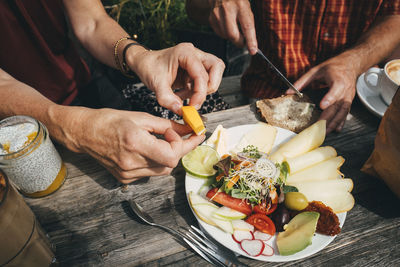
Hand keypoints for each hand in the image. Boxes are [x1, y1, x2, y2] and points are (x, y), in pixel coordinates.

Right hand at [67, 108, 204, 182]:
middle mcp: (131, 162)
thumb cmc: (109, 120)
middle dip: (179, 150)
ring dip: (169, 156)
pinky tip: (151, 150)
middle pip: (170, 164)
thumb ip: (166, 126)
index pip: (172, 155)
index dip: (186, 145)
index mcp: (135, 143)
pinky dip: (156, 162)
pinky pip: (150, 173)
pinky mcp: (125, 179)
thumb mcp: (141, 117)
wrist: (84, 133)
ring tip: (164, 141)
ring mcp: (127, 173)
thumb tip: (187, 129)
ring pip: (162, 171)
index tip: (193, 135)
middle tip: (180, 135)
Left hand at [129, 43, 224, 114]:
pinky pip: (204, 80)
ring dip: (203, 89)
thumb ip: (167, 99)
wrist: (143, 63)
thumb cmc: (148, 67)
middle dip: (209, 87)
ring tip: (186, 96)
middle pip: (216, 67)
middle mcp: (194, 53)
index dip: (200, 92)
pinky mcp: (194, 69)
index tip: (193, 106)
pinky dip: (196, 91)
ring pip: (213, 74)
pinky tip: (183, 94)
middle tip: (197, 100)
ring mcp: (196, 60)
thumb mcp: (156, 84)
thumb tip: (180, 110)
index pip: (202, 73)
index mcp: (185, 52)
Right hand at [208, 0, 256, 54]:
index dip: (250, 40)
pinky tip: (227, 26)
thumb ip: (248, 24)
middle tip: (244, 43)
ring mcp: (217, 14)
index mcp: (241, 6)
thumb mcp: (246, 8)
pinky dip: (225, 34)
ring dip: (232, 38)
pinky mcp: (211, 18)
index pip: (247, 27)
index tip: (253, 51)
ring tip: (235, 30)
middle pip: (232, 35)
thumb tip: (250, 42)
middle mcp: (228, 10)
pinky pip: (220, 33)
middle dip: (239, 42)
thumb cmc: (237, 2)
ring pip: (226, 36)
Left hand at [287, 55, 356, 133]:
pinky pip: (346, 112)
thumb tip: (288, 92)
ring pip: (342, 111)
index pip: (335, 90)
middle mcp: (345, 90)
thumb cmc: (333, 66)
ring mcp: (348, 96)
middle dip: (328, 117)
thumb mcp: (316, 71)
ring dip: (335, 123)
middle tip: (319, 127)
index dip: (329, 98)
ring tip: (326, 132)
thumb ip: (302, 81)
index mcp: (337, 80)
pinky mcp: (349, 100)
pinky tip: (337, 129)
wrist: (351, 64)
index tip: (322, 106)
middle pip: (337, 105)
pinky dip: (341, 121)